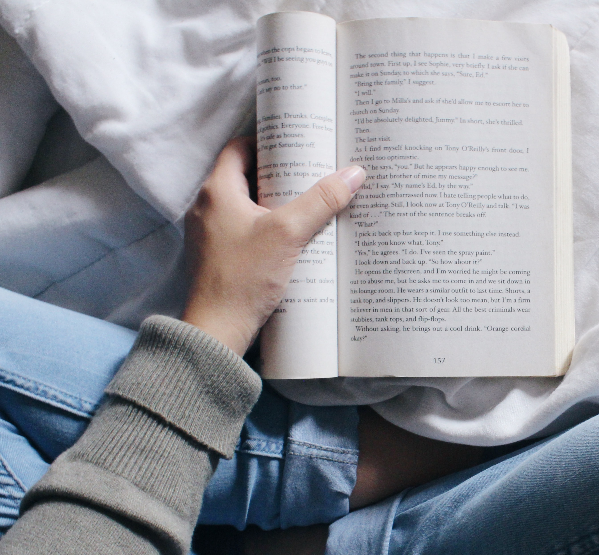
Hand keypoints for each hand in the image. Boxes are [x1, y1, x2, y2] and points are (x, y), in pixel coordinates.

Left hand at [182, 137, 363, 355]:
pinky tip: (294, 238)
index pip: (240, 148)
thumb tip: (353, 173)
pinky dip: (268, 228)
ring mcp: (211, 233)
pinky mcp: (220, 256)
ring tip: (309, 204)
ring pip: (247, 205)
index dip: (268, 142)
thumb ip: (321, 201)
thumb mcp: (289, 233)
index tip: (296, 145)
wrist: (218, 329)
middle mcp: (208, 207)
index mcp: (216, 190)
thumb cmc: (244, 278)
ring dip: (276, 203)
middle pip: (246, 176)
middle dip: (280, 174)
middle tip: (312, 173)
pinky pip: (246, 230)